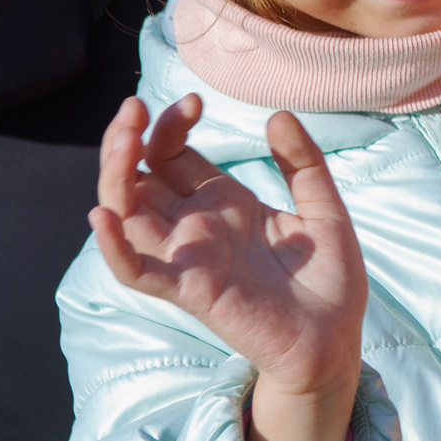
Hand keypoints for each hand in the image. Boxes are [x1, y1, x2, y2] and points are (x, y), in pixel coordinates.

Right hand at [90, 95, 367, 440]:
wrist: (336, 339)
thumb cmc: (328, 280)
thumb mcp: (324, 209)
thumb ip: (303, 164)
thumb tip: (276, 115)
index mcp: (222, 202)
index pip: (172, 154)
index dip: (171, 125)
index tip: (194, 101)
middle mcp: (196, 226)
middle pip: (136, 177)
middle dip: (126, 140)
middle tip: (133, 107)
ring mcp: (187, 257)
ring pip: (124, 214)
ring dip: (113, 177)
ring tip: (122, 140)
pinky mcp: (190, 290)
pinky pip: (137, 270)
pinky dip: (114, 246)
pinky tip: (105, 216)